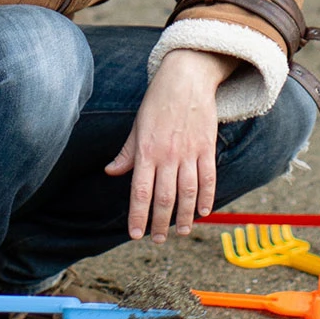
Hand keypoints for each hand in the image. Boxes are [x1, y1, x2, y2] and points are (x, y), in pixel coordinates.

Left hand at [105, 48, 236, 241]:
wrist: (186, 78)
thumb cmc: (157, 102)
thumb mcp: (137, 125)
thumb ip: (127, 153)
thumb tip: (111, 172)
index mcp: (146, 151)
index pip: (140, 192)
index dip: (138, 216)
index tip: (135, 234)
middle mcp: (167, 155)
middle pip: (165, 197)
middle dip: (161, 223)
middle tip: (158, 240)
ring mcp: (189, 152)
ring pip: (188, 192)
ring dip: (184, 216)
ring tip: (181, 232)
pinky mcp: (206, 147)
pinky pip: (208, 177)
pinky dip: (207, 197)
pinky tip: (203, 212)